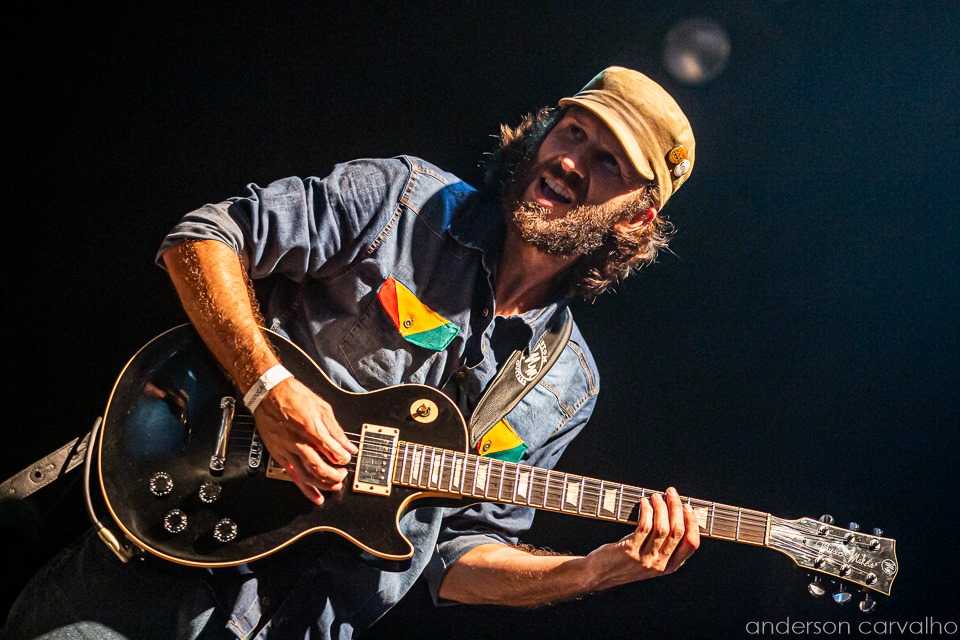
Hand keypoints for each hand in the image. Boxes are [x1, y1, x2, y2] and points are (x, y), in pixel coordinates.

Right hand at [253, 377, 357, 504]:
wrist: (268, 393)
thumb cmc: (294, 396)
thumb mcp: (321, 407)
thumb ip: (335, 430)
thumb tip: (348, 445)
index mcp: (311, 427)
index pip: (332, 451)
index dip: (343, 458)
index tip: (347, 458)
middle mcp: (298, 441)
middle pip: (320, 467)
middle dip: (335, 475)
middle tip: (342, 475)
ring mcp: (287, 449)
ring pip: (307, 475)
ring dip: (322, 484)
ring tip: (334, 486)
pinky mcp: (279, 454)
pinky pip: (293, 476)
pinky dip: (305, 489)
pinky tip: (315, 496)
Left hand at [584, 486, 699, 589]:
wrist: (599, 574)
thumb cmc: (624, 561)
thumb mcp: (650, 559)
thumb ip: (663, 545)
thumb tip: (674, 514)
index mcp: (669, 566)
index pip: (691, 544)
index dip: (692, 522)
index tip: (687, 507)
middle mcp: (659, 564)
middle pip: (677, 532)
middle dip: (676, 508)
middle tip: (671, 493)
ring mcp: (645, 559)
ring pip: (662, 528)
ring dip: (660, 507)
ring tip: (655, 496)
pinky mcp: (630, 551)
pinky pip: (644, 526)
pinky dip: (646, 511)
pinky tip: (644, 503)